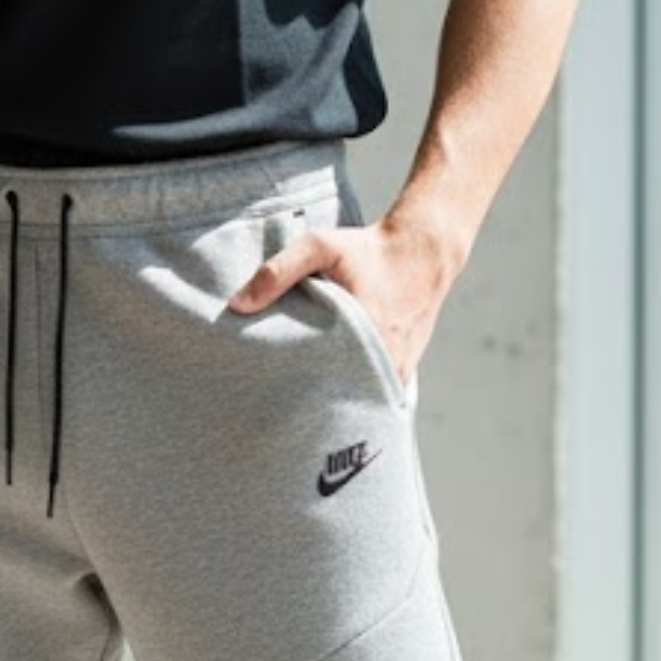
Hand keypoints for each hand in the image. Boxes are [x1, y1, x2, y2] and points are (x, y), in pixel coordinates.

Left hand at [225, 213, 454, 392]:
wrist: (423, 252)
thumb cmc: (368, 249)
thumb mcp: (320, 247)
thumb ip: (277, 272)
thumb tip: (237, 306)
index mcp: (363, 336)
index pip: (320, 384)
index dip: (294, 395)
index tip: (271, 400)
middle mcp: (383, 362)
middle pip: (338, 402)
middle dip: (311, 408)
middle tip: (281, 413)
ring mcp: (396, 373)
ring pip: (358, 403)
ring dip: (335, 405)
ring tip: (305, 411)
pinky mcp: (402, 374)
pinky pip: (374, 397)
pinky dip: (355, 397)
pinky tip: (333, 396)